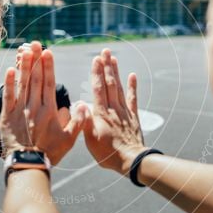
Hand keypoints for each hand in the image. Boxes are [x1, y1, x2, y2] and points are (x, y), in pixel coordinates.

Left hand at [0, 42, 87, 164]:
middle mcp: (35, 107)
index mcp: (49, 111)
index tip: (48, 53)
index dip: (49, 67)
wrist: (27, 164)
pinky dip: (9, 82)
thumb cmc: (50, 153)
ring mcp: (20, 110)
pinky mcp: (8, 116)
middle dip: (37, 60)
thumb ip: (78, 121)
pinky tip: (10, 69)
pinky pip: (8, 96)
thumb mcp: (69, 140)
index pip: (49, 83)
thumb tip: (84, 105)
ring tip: (26, 51)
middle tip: (37, 44)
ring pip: (23, 84)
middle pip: (36, 79)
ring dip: (24, 66)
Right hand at [83, 48, 146, 174]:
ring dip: (116, 72)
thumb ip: (85, 120)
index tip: (96, 59)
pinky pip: (133, 99)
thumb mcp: (90, 140)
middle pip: (110, 84)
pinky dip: (132, 86)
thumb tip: (79, 103)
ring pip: (119, 88)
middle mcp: (113, 109)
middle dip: (107, 66)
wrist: (130, 161)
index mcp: (101, 114)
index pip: (98, 89)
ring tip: (113, 58)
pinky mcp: (133, 117)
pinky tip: (132, 75)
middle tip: (105, 51)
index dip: (97, 73)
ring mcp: (124, 112)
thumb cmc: (107, 154)